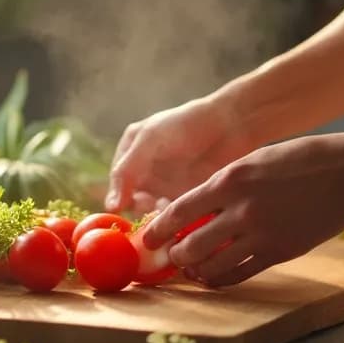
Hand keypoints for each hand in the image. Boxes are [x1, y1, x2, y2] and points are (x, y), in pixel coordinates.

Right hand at [106, 94, 258, 215]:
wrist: (232, 123)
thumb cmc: (186, 124)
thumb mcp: (149, 140)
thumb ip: (126, 171)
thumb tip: (111, 207)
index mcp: (131, 154)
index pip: (118, 186)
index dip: (122, 200)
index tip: (131, 208)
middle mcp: (146, 173)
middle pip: (136, 204)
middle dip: (145, 210)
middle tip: (157, 207)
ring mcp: (168, 186)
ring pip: (155, 213)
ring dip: (161, 216)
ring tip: (174, 207)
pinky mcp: (188, 197)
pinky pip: (177, 216)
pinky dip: (179, 219)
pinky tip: (187, 212)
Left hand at [140, 132, 343, 286]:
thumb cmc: (304, 158)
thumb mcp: (256, 159)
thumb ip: (226, 183)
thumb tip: (197, 206)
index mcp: (231, 178)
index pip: (180, 210)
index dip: (158, 229)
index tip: (147, 239)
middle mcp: (242, 209)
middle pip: (191, 244)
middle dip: (175, 255)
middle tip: (169, 257)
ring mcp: (262, 233)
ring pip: (213, 265)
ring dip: (196, 270)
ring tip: (190, 269)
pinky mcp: (281, 252)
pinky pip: (241, 274)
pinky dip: (222, 279)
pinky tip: (215, 277)